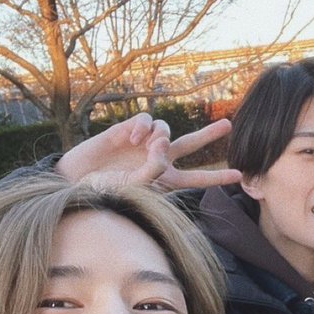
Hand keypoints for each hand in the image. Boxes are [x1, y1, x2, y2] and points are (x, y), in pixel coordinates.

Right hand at [56, 113, 241, 189]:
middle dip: (208, 135)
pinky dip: (143, 126)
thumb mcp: (134, 188)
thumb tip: (165, 143)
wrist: (74, 183)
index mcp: (164, 180)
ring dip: (160, 136)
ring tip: (145, 146)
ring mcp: (142, 144)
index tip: (239, 176)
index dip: (216, 177)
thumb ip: (154, 170)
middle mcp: (156, 159)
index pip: (195, 179)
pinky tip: (132, 137)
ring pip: (166, 130)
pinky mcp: (126, 130)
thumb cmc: (103, 193)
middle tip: (228, 124)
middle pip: (189, 145)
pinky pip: (145, 121)